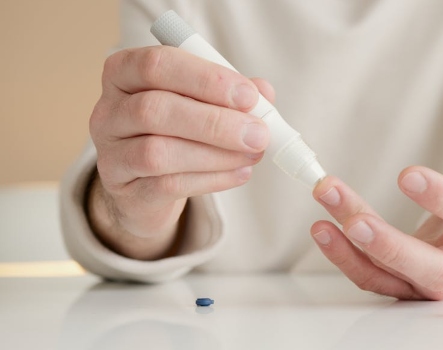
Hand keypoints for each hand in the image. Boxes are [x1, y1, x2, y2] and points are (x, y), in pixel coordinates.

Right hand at [88, 46, 274, 258]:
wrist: (146, 184)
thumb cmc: (177, 129)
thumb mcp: (202, 102)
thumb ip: (231, 93)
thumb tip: (263, 92)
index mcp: (124, 73)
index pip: (157, 64)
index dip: (206, 79)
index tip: (249, 95)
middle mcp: (109, 111)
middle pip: (154, 109)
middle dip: (215, 121)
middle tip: (258, 133)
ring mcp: (110, 154)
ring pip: (158, 152)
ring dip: (216, 154)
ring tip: (254, 154)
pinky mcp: (124, 191)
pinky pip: (167, 186)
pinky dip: (212, 179)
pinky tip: (240, 173)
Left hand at [311, 102, 442, 299]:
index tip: (407, 174)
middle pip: (432, 270)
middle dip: (390, 246)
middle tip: (355, 222)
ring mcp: (434, 279)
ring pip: (393, 277)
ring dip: (354, 253)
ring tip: (321, 223)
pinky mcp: (406, 282)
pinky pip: (374, 278)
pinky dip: (346, 258)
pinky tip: (323, 229)